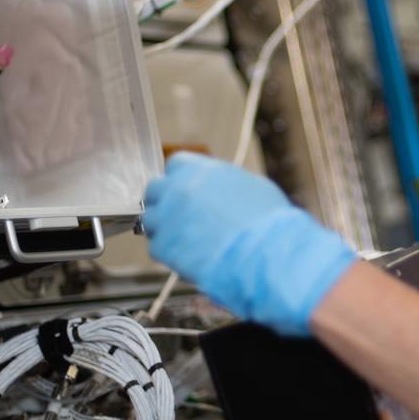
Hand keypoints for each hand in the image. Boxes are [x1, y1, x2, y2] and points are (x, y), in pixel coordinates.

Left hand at [141, 152, 355, 336]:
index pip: (175, 164)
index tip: (187, 190)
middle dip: (165, 201)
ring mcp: (167, 218)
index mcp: (200, 169)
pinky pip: (157, 246)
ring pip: (150, 218)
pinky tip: (190, 255)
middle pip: (155, 189)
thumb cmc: (269, 223)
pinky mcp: (164, 247)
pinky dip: (169, 251)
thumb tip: (220, 188)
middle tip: (180, 215)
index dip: (182, 179)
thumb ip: (224, 183)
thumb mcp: (252, 187)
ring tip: (186, 239)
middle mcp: (178, 189)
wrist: (266, 255)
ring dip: (164, 227)